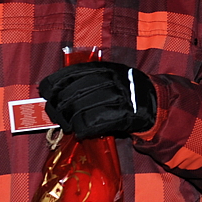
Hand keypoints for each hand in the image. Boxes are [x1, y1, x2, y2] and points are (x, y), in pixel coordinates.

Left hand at [40, 62, 156, 137]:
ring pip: (81, 108)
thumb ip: (88, 79)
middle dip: (59, 106)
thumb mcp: (110, 76)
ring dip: (69, 120)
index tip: (45, 92)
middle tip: (56, 115)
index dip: (54, 83)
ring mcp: (116, 97)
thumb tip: (56, 90)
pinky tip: (80, 133)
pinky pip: (93, 123)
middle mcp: (109, 80)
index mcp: (104, 68)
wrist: (155, 104)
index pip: (71, 73)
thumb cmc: (127, 91)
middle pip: (73, 93)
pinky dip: (82, 130)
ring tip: (68, 126)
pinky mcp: (121, 115)